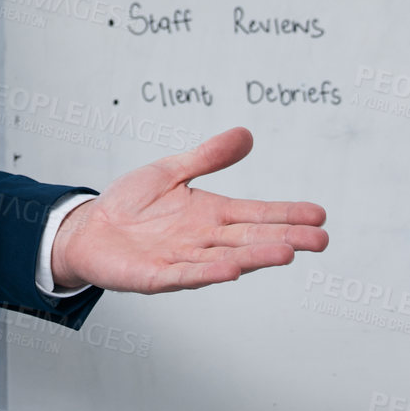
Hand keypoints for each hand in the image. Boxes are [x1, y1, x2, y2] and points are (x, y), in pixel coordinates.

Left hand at [49, 127, 326, 291]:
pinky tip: (230, 270)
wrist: (88, 229)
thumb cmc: (131, 204)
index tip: (319, 215)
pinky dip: (207, 273)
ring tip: (286, 253)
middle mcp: (203, 239)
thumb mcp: (171, 170)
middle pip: (250, 239)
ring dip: (255, 257)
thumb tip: (246, 134)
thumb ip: (208, 157)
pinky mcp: (156, 276)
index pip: (255, 214)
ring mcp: (182, 259)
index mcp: (210, 214)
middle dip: (285, 239)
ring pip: (225, 258)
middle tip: (321, 240)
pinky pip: (184, 274)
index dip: (286, 214)